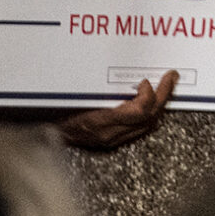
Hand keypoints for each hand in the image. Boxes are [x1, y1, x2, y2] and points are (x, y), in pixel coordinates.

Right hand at [57, 71, 175, 149]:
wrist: (43, 136)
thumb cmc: (54, 113)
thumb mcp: (72, 96)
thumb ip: (96, 88)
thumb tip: (123, 72)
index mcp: (100, 121)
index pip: (138, 112)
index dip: (149, 96)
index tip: (145, 81)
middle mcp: (109, 133)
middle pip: (149, 117)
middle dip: (164, 95)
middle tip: (171, 77)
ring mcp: (112, 139)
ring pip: (149, 124)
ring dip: (161, 104)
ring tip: (168, 86)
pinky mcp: (113, 142)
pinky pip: (141, 129)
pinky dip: (151, 114)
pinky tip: (155, 103)